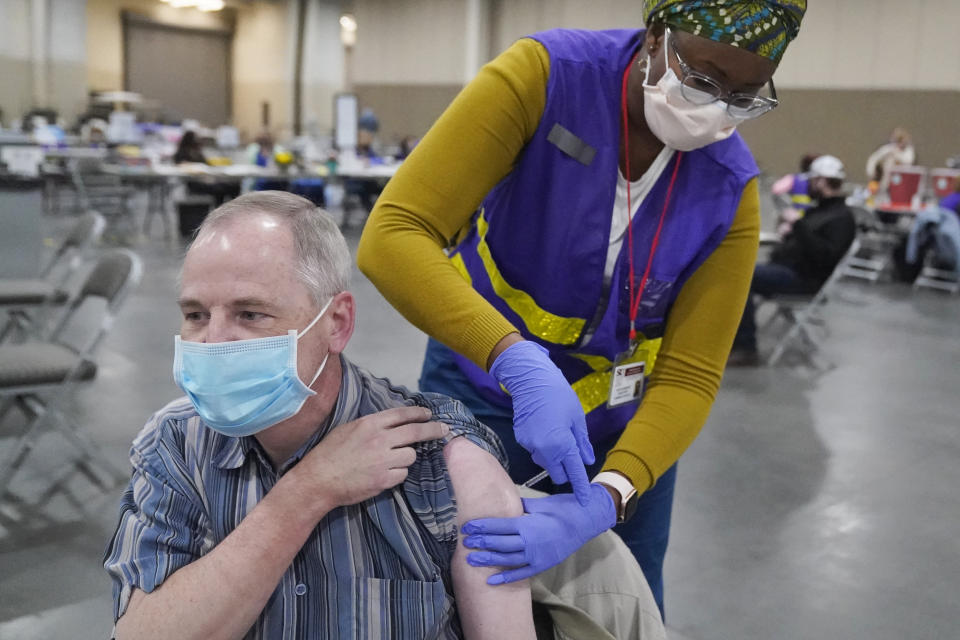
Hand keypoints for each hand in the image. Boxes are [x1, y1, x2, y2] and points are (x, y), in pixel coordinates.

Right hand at [291, 406, 447, 513]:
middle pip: (415, 432)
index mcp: (369, 424)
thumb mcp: (348, 429)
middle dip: (433, 430)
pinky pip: (403, 474)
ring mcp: (383, 460)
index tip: (429, 415)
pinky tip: (383, 475)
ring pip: (411, 455)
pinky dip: (397, 474)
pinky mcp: (384, 479)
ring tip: (389, 462)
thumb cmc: (329, 454)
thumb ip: (371, 425)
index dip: (419, 413)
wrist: (318, 480)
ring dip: (405, 458)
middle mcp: (380, 439)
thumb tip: (391, 423)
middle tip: (443, 430)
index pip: (402, 414)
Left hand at [462, 484, 615, 583]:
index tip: (467, 527)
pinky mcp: (542, 565)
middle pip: (500, 543)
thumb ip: (521, 506)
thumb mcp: (541, 503)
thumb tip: (505, 503)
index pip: (499, 526)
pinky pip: (521, 573)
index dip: (482, 526)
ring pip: (507, 559)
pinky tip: (491, 581)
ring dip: (488, 560)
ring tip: (471, 560)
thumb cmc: (564, 508)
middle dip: (481, 542)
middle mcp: (529, 541)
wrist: (586, 522)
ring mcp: (536, 556)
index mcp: (528, 524)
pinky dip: (506, 578)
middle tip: (464, 542)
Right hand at [489, 340, 593, 503]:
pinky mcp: (521, 440)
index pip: (574, 473)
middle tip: (571, 456)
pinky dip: (542, 447)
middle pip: (557, 474)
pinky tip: (544, 430)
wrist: (532, 381)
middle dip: (565, 472)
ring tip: (556, 436)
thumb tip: (587, 461)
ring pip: (545, 463)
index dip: (580, 488)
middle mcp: (545, 450)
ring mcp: (530, 446)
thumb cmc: (560, 397)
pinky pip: (535, 451)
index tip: (585, 502)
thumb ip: (582, 443)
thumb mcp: (578, 419)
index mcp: (563, 445)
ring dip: (553, 459)